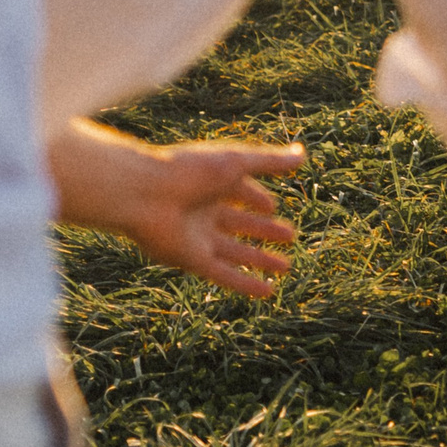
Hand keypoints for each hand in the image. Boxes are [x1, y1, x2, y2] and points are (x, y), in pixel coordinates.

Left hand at [52, 120, 305, 297]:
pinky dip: (246, 283)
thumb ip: (270, 162)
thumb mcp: (237, 163)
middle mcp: (206, 210)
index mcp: (213, 183)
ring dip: (260, 259)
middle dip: (264, 230)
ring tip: (286, 267)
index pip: (241, 192)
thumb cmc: (189, 171)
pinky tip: (268, 292)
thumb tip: (303, 155)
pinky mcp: (191, 259)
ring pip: (236, 251)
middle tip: (290, 236)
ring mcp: (198, 236)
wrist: (144, 194)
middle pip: (240, 223)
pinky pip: (223, 274)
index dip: (257, 199)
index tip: (272, 205)